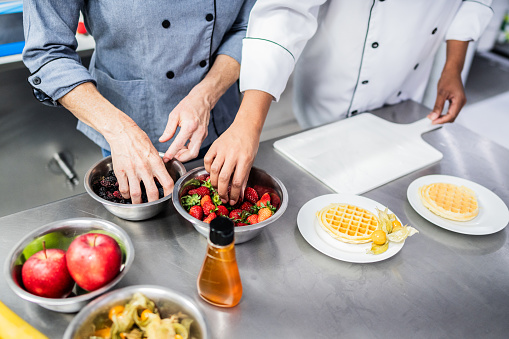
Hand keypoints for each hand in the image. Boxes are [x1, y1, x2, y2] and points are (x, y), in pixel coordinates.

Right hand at [109, 118, 173, 203]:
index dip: (169, 193)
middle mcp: (145, 168)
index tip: (168, 197)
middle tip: (152, 205)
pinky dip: (126, 195)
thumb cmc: (139, 139)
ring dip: (138, 202)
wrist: (122, 132)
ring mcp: (132, 170)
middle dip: (153, 203)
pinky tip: (128, 194)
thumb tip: (161, 177)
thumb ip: (158, 165)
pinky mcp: (120, 171)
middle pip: (152, 193)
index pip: (167, 182)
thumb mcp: (154, 151)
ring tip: (139, 203)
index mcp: (156, 162)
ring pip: (136, 194)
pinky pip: (124, 188)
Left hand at [159, 85, 210, 162]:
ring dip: (185, 155)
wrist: (202, 100)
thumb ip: (169, 130)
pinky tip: (182, 146)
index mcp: (190, 126)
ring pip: (195, 152)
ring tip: (176, 151)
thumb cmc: (188, 105)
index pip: (179, 144)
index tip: (166, 158)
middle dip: (182, 158)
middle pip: (192, 153)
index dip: (171, 153)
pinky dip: (189, 150)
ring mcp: (203, 135)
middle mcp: (198, 132)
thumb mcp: (174, 115)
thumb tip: (162, 140)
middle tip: (173, 157)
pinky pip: (197, 147)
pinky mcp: (204, 136)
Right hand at [203, 90, 271, 204]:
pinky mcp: (214, 145)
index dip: (234, 194)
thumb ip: (244, 178)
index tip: (232, 201)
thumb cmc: (250, 144)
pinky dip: (207, 169)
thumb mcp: (251, 161)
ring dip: (214, 183)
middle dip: (222, 192)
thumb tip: (239, 195)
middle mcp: (233, 154)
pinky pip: (207, 160)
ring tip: (217, 188)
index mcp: (245, 159)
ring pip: (214, 171)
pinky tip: (212, 173)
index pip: (237, 181)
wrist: (245, 126)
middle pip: (224, 178)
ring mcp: (222, 149)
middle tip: (223, 198)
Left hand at [428, 69, 465, 123]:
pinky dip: (444, 113)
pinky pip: (451, 110)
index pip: (451, 116)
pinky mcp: (457, 101)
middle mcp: (461, 102)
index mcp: (459, 100)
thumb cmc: (448, 78)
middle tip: (431, 120)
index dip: (442, 120)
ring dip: (443, 117)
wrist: (452, 71)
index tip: (433, 122)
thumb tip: (434, 116)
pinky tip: (438, 113)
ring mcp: (459, 102)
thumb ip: (437, 106)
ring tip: (433, 117)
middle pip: (452, 117)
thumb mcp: (441, 93)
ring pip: (451, 115)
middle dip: (442, 120)